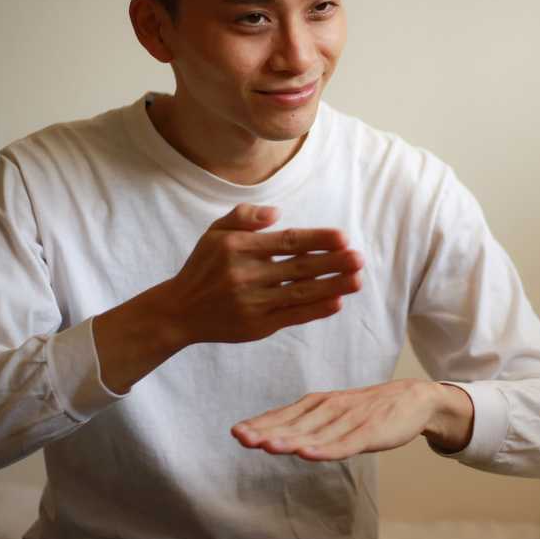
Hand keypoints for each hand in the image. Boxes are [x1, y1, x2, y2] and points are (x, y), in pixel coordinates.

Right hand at [163, 203, 364, 344]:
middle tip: (359, 258)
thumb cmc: (204, 266)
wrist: (180, 311)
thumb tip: (277, 212)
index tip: (343, 238)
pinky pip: (292, 316)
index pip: (287, 242)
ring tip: (357, 279)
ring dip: (332, 286)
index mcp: (239, 247)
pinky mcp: (257, 325)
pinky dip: (316, 310)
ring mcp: (252, 302)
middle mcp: (246, 275)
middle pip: (299, 268)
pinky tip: (337, 302)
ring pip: (300, 293)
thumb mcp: (215, 232)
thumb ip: (245, 216)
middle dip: (333, 263)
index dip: (317, 240)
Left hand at [231, 379, 474, 459]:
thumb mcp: (333, 410)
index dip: (261, 423)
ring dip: (291, 440)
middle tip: (242, 438)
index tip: (237, 432)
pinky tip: (308, 454)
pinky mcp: (370, 431)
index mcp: (320, 403)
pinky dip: (325, 449)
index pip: (285, 415)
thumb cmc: (367, 408)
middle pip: (295, 423)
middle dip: (267, 431)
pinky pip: (344, 443)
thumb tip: (267, 432)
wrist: (413, 398)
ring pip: (316, 433)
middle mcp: (331, 408)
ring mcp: (350, 419)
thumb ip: (304, 422)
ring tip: (267, 446)